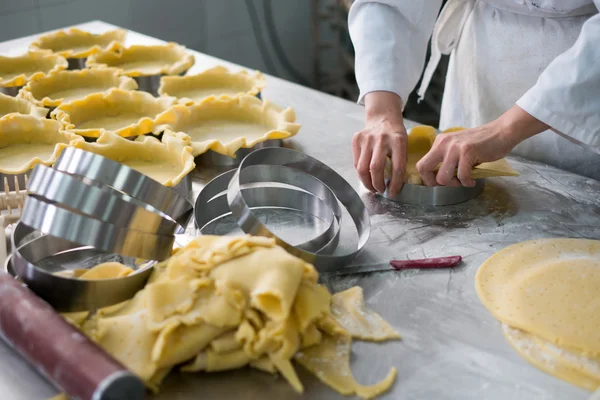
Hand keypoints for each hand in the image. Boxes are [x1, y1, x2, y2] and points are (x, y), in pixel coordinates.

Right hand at [352, 92, 406, 195]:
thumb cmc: (395, 134)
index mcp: (398, 141)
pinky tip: (366, 175)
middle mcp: (382, 139)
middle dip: (377, 184)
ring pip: (362, 168)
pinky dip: (361, 173)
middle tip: (380, 190)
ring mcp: (367, 139)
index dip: (395, 184)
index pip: (397, 167)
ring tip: (372, 187)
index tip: (394, 192)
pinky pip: (356, 162)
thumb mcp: (404, 145)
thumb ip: (400, 161)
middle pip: (376, 168)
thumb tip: (394, 185)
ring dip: (367, 182)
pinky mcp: (356, 139)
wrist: (382, 117)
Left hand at [416, 106, 548, 186]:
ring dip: (453, 184)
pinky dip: (467, 182)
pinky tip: (472, 180)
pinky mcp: (467, 151)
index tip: (439, 182)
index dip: (427, 178)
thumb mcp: (458, 148)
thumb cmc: (482, 143)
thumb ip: (447, 159)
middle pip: (424, 168)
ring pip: (442, 176)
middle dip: (433, 182)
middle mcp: (443, 143)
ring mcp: (455, 147)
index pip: (421, 164)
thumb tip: (438, 178)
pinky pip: (461, 176)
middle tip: (448, 184)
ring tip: (463, 181)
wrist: (501, 132)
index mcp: (439, 142)